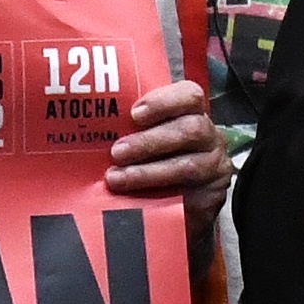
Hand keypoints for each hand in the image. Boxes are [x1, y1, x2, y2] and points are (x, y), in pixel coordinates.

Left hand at [104, 76, 231, 206]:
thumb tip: (88, 123)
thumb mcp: (142, 139)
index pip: (189, 95)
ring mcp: (214, 167)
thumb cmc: (152, 162)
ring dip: (147, 172)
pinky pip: (189, 196)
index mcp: (192, 114)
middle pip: (190, 130)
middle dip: (149, 141)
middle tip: (117, 152)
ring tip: (116, 178)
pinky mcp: (212, 196)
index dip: (163, 102)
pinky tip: (136, 199)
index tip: (134, 114)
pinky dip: (159, 196)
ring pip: (187, 166)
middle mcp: (209, 136)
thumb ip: (128, 130)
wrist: (177, 208)